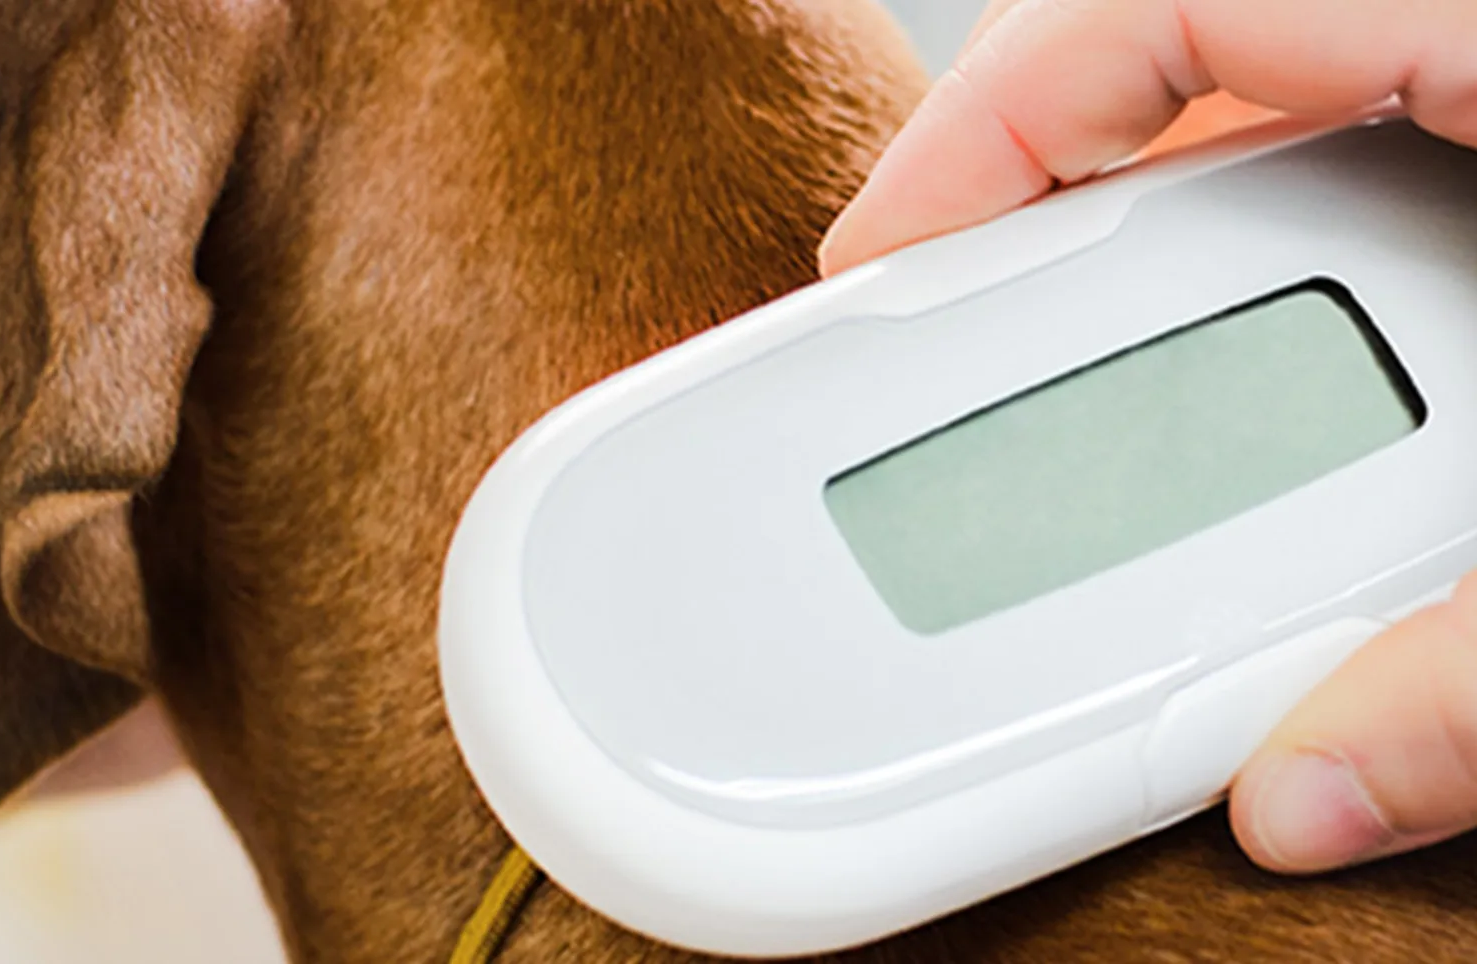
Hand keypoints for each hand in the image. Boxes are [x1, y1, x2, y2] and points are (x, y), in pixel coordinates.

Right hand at [820, 0, 1476, 874]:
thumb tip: (1307, 799)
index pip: (1171, 4)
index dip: (986, 125)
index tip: (874, 260)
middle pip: (1183, 79)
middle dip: (1037, 217)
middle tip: (941, 350)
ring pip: (1277, 128)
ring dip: (1161, 256)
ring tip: (1088, 386)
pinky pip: (1371, 150)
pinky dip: (1280, 250)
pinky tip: (1269, 379)